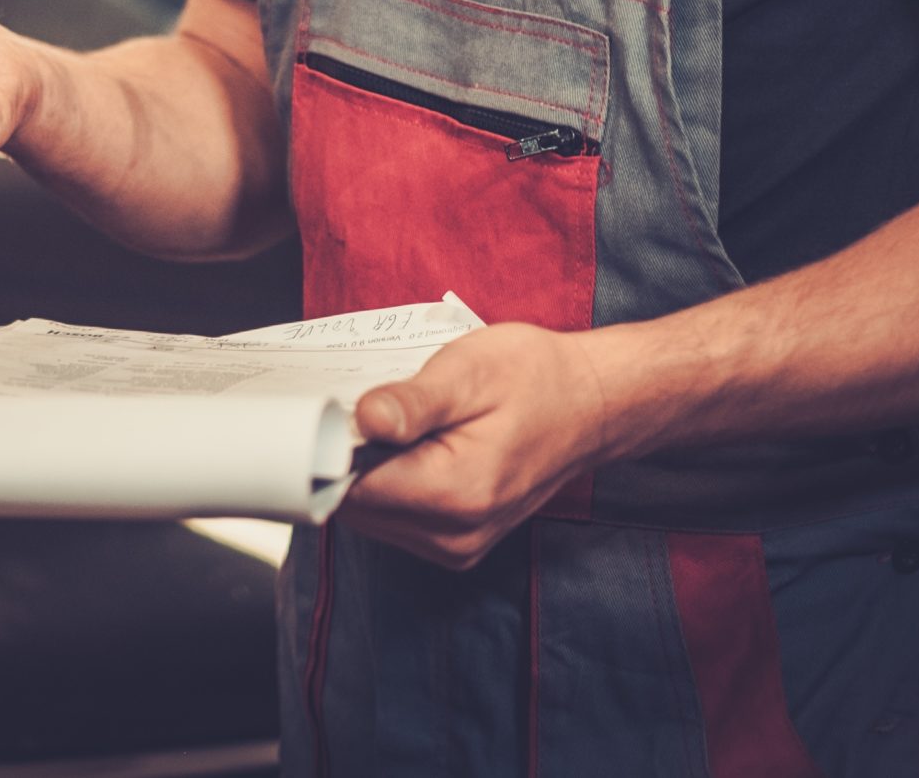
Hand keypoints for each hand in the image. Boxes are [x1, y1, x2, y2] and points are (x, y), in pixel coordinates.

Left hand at [337, 323, 622, 568]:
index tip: (326, 412)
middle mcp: (454, 535)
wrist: (592, 405)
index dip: (329, 448)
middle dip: (345, 459)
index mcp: (455, 494)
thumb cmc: (536, 379)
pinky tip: (406, 447)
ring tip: (392, 424)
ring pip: (370, 517)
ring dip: (367, 473)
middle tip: (361, 407)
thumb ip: (412, 402)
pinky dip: (388, 485)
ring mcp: (457, 547)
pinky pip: (394, 521)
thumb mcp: (469, 371)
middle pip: (355, 506)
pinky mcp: (457, 543)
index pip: (352, 487)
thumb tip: (362, 420)